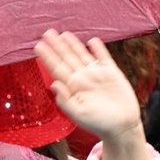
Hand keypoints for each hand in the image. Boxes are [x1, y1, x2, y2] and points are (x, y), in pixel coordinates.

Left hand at [34, 29, 149, 159]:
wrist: (122, 126)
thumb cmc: (99, 124)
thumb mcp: (79, 115)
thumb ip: (65, 101)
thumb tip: (53, 85)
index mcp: (72, 88)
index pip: (56, 68)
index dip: (47, 57)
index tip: (38, 46)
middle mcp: (82, 78)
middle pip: (67, 58)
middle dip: (57, 46)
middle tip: (46, 32)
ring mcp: (96, 75)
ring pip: (82, 55)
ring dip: (73, 44)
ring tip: (63, 34)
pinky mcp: (112, 73)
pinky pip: (103, 57)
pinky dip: (98, 49)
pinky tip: (92, 41)